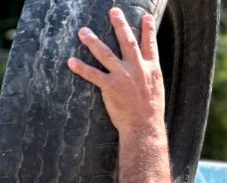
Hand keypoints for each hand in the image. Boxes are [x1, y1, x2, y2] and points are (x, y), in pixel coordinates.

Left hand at [67, 8, 165, 137]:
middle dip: (120, 25)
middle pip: (127, 42)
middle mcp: (137, 69)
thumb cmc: (151, 111)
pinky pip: (93, 75)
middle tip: (113, 11)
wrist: (144, 126)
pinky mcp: (110, 87)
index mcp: (152, 69)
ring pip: (106, 54)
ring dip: (93, 41)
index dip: (149, 30)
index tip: (147, 17)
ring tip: (83, 31)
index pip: (150, 45)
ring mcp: (123, 77)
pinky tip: (71, 61)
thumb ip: (150, 76)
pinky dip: (81, 68)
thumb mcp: (156, 89)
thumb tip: (147, 69)